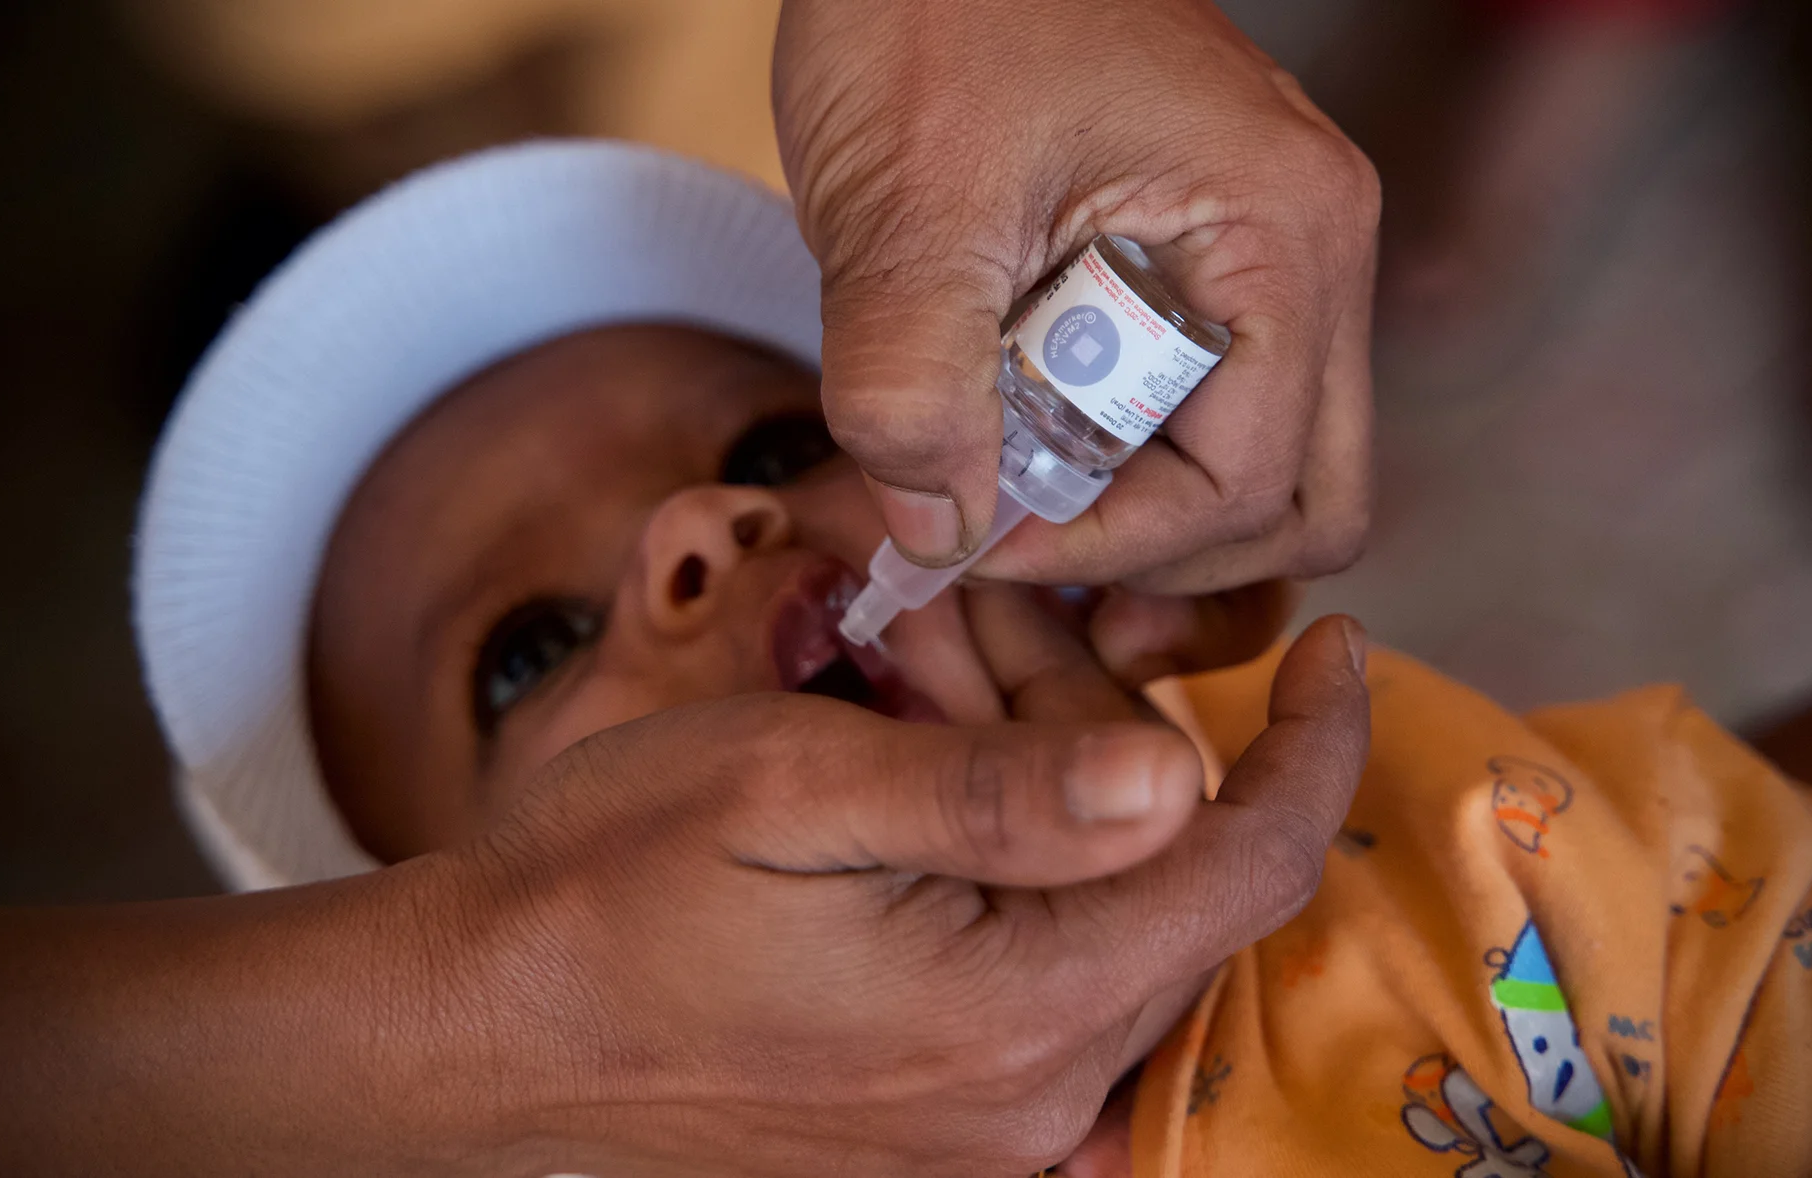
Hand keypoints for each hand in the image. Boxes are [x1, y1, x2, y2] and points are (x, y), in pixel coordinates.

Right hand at [0, 610, 1352, 1177]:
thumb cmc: (609, 892)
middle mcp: (1028, 1095)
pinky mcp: (935, 1133)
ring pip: (1106, 929)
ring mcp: (984, 1131)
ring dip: (1056, 803)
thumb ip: (1000, 791)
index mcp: (1017, 1007)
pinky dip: (1027, 881)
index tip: (1334, 645)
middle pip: (1170, 888)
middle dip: (1116, 738)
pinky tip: (932, 814)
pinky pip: (1047, 988)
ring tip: (920, 708)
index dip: (1312, 749)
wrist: (477, 1037)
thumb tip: (1171, 769)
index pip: (1246, 868)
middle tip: (986, 644)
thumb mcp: (792, 788)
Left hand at [775, 0, 1377, 592]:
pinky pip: (1221, 401)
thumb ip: (911, 387)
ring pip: (1276, 461)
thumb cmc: (933, 9)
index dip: (1115, 545)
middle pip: (1310, 496)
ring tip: (1028, 511)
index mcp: (1281, 232)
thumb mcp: (903, 208)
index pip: (1251, 480)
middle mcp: (1315, 248)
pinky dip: (1138, 456)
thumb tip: (942, 536)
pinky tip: (1036, 450)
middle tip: (1035, 553)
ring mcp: (1278, 250)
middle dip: (1173, 559)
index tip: (982, 543)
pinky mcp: (1218, 253)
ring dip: (1158, 516)